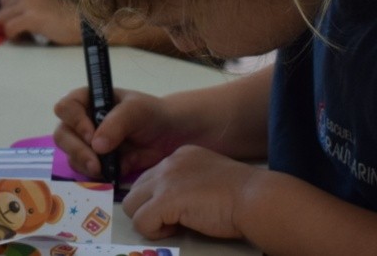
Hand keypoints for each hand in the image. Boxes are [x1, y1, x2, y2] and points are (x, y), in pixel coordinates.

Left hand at [0, 0, 80, 44]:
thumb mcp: (42, 7)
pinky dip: (12, 36)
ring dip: (6, 31)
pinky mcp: (30, 17)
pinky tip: (21, 38)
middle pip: (1, 11)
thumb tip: (8, 23)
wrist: (83, 22)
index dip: (1, 14)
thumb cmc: (66, 19)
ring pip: (2, 19)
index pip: (4, 1)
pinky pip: (10, 28)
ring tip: (18, 37)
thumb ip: (26, 10)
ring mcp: (28, 4)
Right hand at [52, 87, 182, 178]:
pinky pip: (84, 170)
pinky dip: (94, 175)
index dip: (74, 121)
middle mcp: (80, 121)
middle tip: (94, 163)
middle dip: (76, 149)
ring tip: (103, 170)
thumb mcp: (136, 110)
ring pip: (71, 155)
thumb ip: (116, 123)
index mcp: (86, 100)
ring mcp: (86, 143)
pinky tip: (109, 174)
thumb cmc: (150, 114)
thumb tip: (96, 145)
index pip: (66, 107)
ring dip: (84, 164)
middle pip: (62, 135)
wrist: (168, 135)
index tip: (91, 135)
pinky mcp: (94, 162)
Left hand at [122, 145, 258, 239]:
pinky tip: (178, 230)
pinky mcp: (165, 200)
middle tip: (173, 219)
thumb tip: (172, 202)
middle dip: (149, 208)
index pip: (151, 176)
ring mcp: (165, 180)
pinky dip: (155, 232)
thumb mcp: (209, 176)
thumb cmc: (243, 194)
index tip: (179, 208)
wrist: (256, 198)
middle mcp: (169, 162)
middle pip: (136, 189)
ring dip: (148, 219)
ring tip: (174, 225)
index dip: (159, 197)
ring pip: (130, 204)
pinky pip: (140, 221)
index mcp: (180, 155)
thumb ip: (188, 181)